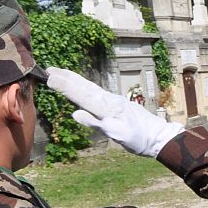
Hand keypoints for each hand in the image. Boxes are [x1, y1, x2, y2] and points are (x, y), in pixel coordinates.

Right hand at [47, 67, 183, 157]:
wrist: (158, 137)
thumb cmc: (139, 139)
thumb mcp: (118, 135)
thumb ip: (97, 124)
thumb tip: (75, 114)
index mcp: (107, 107)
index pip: (82, 95)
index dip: (65, 86)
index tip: (49, 77)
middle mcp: (109, 100)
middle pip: (84, 86)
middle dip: (66, 78)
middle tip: (48, 69)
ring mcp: (112, 101)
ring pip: (89, 87)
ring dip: (73, 79)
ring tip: (59, 72)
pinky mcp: (115, 104)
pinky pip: (95, 92)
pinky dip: (84, 86)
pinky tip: (81, 86)